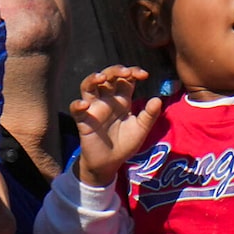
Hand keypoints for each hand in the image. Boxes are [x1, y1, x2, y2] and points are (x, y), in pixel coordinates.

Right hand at [69, 64, 165, 186]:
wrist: (110, 162)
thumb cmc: (125, 144)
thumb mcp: (141, 129)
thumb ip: (149, 115)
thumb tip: (158, 99)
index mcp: (122, 100)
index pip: (125, 79)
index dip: (133, 72)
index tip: (144, 75)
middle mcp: (107, 100)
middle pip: (107, 77)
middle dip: (115, 71)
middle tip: (125, 72)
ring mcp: (94, 109)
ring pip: (88, 87)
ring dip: (92, 79)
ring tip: (101, 78)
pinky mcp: (83, 120)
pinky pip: (76, 110)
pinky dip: (77, 105)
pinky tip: (84, 105)